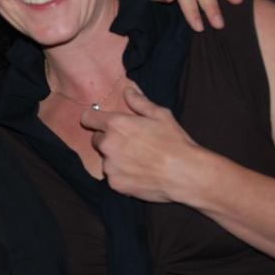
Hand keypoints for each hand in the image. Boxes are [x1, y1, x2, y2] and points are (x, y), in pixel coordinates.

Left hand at [81, 87, 197, 202]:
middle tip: (130, 143)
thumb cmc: (175, 142)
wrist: (186, 175)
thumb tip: (127, 90)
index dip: (95, 119)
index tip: (102, 122)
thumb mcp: (160, 115)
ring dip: (116, 158)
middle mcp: (108, 144)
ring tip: (138, 160)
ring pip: (106, 159)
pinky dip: (122, 175)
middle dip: (109, 139)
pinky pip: (113, 176)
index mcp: (115, 124)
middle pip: (97, 139)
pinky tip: (139, 173)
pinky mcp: (115, 184)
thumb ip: (139, 101)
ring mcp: (110, 166)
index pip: (87, 118)